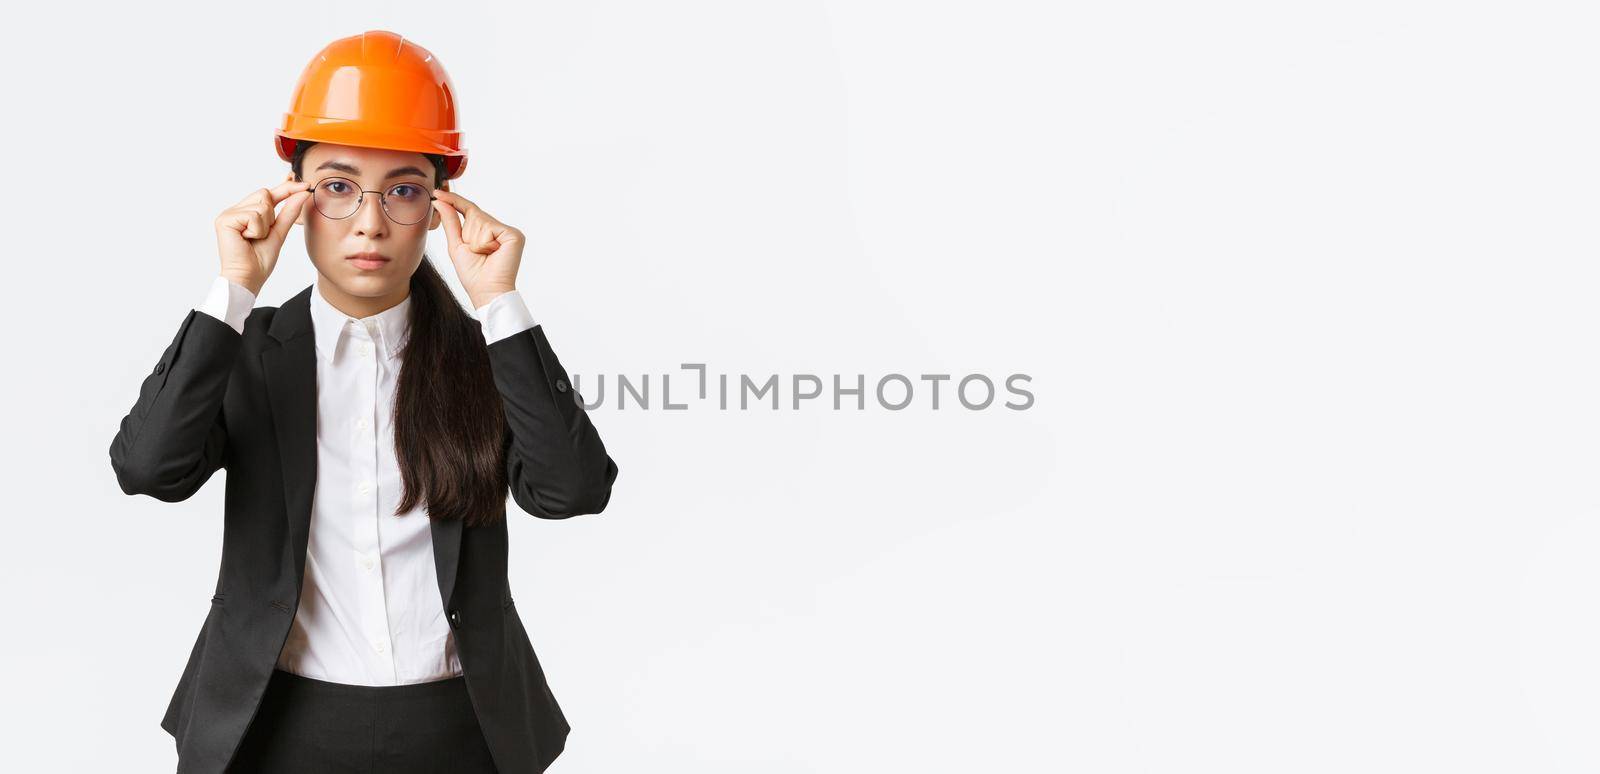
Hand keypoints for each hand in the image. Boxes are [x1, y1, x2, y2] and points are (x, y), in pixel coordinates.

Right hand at [215, 178, 312, 295]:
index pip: (269, 194)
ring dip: (265, 226)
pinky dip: (257, 230)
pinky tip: (247, 239)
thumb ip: (290, 211)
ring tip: (253, 239)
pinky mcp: (225, 219)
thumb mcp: (280, 232)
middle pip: (264, 193)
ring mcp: (228, 214)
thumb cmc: (260, 260)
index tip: (306, 184)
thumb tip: (303, 192)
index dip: (287, 188)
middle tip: (262, 234)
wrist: (248, 277)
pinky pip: (253, 215)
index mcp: (247, 212)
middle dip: (272, 215)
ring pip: (262, 205)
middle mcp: (236, 210)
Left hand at [432, 189, 523, 308]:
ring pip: (479, 220)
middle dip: (467, 233)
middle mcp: (499, 229)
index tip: (437, 192)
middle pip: (473, 214)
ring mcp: (508, 232)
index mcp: (487, 231)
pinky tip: (492, 254)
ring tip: (484, 255)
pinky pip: (488, 228)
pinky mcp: (514, 235)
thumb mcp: (456, 244)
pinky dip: (483, 243)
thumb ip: (450, 222)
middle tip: (476, 253)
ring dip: (474, 240)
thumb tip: (439, 201)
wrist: (486, 292)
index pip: (469, 210)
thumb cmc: (473, 274)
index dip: (454, 201)